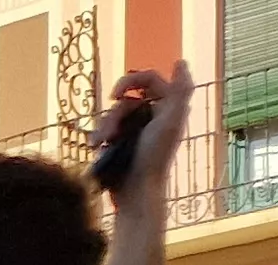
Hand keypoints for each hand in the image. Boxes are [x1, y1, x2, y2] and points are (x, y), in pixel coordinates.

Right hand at [103, 65, 195, 209]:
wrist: (135, 190)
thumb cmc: (155, 156)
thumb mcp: (171, 120)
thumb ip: (180, 90)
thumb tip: (181, 61)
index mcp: (168, 107)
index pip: (148, 78)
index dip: (130, 81)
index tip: (115, 94)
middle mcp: (152, 115)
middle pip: (126, 98)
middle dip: (115, 113)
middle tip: (112, 130)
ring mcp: (134, 129)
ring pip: (111, 114)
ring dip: (104, 127)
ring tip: (102, 143)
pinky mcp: (119, 143)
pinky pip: (103, 130)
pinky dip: (98, 137)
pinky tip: (97, 147)